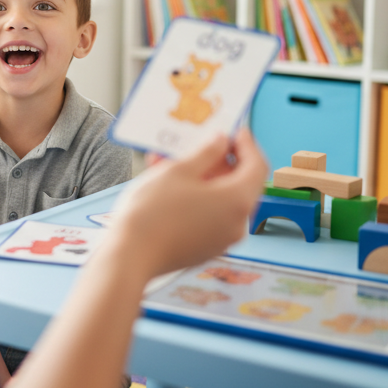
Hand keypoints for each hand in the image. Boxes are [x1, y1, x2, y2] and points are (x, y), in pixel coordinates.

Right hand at [110, 129, 267, 282]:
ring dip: (203, 179)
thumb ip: (207, 153)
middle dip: (221, 162)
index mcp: (238, 201)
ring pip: (221, 201)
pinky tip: (170, 188)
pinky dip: (197, 199)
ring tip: (173, 163)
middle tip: (202, 145)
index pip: (257, 166)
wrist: (130, 256)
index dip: (247, 145)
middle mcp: (238, 223)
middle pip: (240, 185)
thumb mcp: (179, 171)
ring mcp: (222, 240)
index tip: (235, 130)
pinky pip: (209, 217)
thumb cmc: (153, 211)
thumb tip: (221, 142)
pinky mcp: (205, 250)